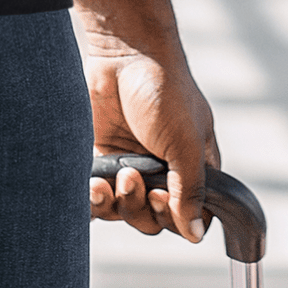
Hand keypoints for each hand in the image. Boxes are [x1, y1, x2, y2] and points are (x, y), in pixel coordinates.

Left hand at [85, 50, 218, 242]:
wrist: (123, 53)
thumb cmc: (164, 91)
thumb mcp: (185, 142)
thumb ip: (189, 190)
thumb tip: (195, 234)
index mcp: (191, 169)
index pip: (188, 218)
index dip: (172, 219)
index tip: (159, 196)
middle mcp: (162, 172)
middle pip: (152, 220)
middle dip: (140, 207)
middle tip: (133, 178)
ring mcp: (130, 165)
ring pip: (122, 211)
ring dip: (116, 203)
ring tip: (113, 177)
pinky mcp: (102, 157)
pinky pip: (96, 194)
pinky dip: (92, 198)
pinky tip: (92, 185)